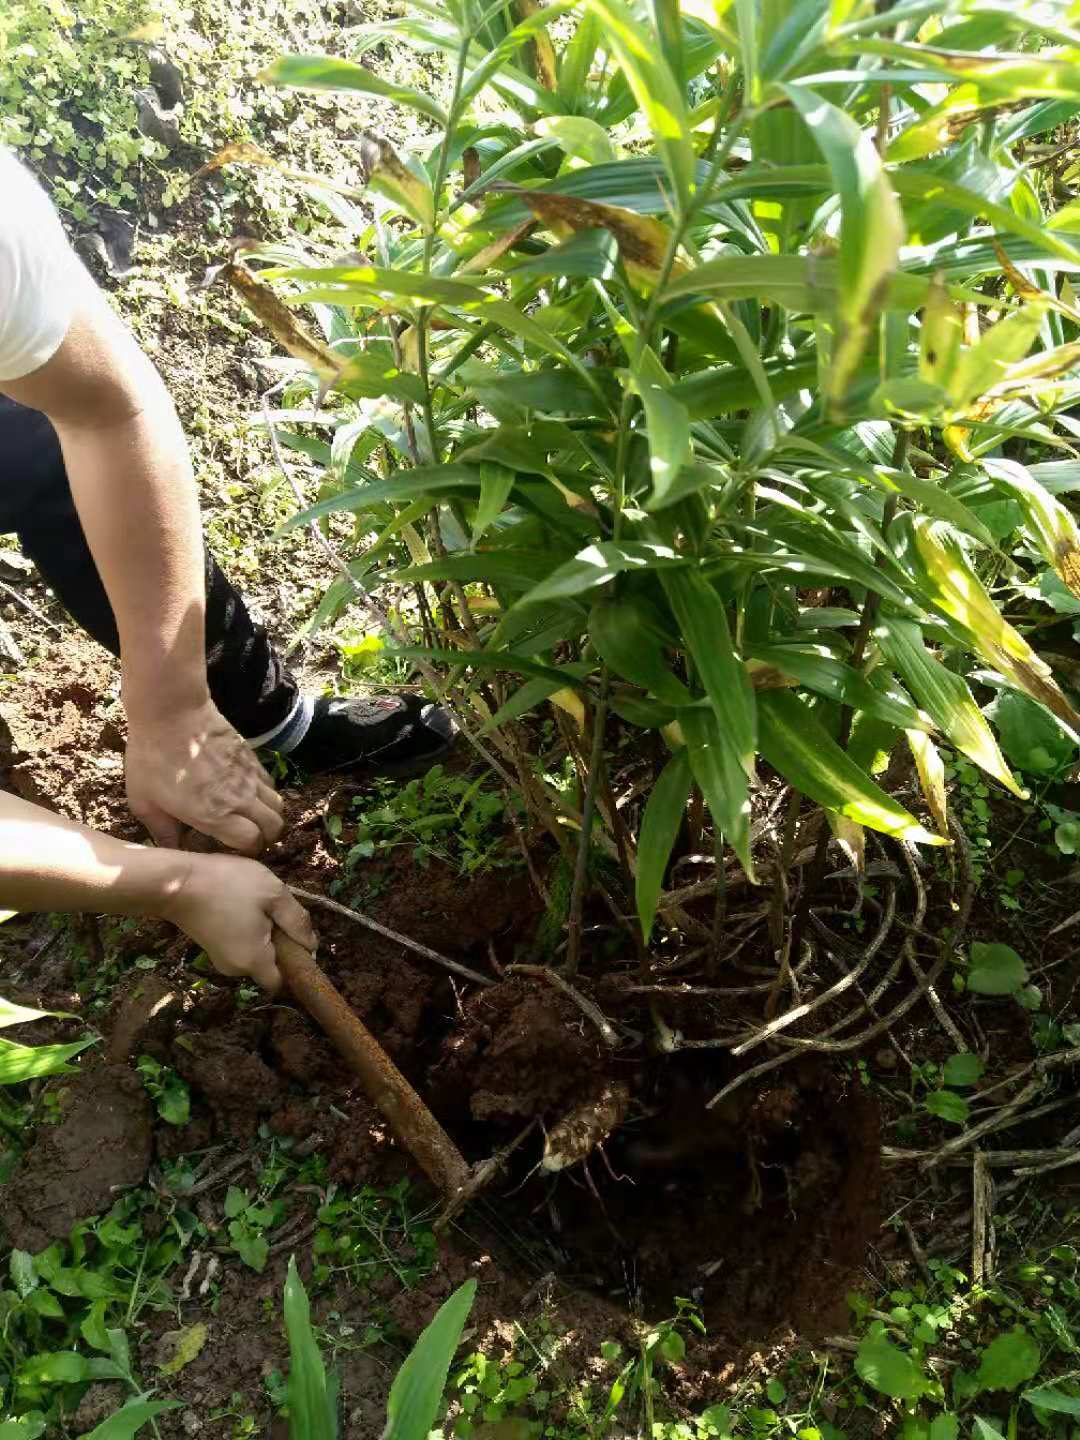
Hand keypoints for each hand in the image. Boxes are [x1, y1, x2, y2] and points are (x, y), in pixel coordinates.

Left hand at [125, 699, 283, 852]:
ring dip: (269, 816)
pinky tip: (247, 793)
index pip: (251, 842)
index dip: (245, 851)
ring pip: (278, 805)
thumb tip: (171, 850)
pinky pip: (271, 783)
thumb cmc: (151, 757)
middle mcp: (240, 798)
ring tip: (251, 817)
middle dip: (264, 838)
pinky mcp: (251, 757)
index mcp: (214, 814)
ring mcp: (249, 775)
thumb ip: (161, 832)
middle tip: (246, 837)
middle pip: (274, 827)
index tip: (231, 849)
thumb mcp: (144, 802)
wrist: (171, 711)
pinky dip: (266, 794)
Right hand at [160, 852, 316, 993]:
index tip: (295, 937)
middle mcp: (235, 969)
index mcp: (255, 962)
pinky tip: (237, 905)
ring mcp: (218, 958)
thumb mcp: (274, 894)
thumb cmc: (230, 885)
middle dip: (276, 943)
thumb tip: (312, 945)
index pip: (281, 982)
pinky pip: (237, 944)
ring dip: (260, 933)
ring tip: (254, 903)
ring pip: (252, 953)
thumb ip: (297, 921)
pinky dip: (243, 930)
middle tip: (272, 910)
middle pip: (267, 966)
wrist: (175, 882)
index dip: (294, 964)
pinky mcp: (208, 946)